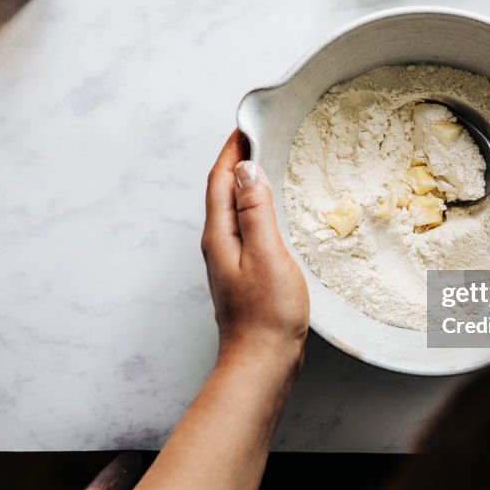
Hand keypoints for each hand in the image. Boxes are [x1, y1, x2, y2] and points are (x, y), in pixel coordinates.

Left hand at [201, 131, 309, 367]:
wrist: (262, 363)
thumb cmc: (267, 314)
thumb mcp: (266, 254)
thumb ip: (255, 210)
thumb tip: (245, 169)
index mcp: (220, 235)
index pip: (219, 180)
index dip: (230, 151)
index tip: (246, 126)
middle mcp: (218, 245)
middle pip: (221, 192)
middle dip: (236, 162)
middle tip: (258, 138)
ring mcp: (229, 261)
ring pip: (232, 210)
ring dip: (245, 184)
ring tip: (266, 165)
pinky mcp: (243, 274)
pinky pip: (245, 228)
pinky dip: (254, 209)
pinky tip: (271, 212)